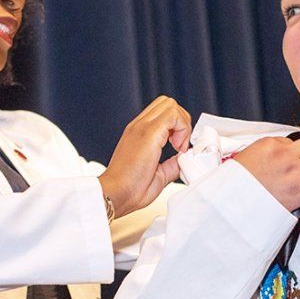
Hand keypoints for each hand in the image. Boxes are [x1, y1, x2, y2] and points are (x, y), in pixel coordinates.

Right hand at [99, 96, 191, 218]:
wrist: (115, 194)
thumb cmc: (129, 189)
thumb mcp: (158, 174)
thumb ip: (172, 164)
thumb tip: (184, 160)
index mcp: (139, 133)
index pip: (162, 113)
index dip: (177, 126)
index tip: (178, 148)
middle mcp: (139, 126)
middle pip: (167, 103)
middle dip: (182, 120)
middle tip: (180, 145)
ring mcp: (141, 127)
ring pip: (171, 105)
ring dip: (182, 123)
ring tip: (178, 147)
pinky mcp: (148, 133)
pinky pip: (173, 115)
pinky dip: (182, 128)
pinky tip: (177, 148)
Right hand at [234, 136, 299, 211]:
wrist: (231, 204)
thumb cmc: (236, 183)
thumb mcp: (247, 156)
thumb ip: (267, 151)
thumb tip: (284, 151)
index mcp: (270, 144)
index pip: (293, 140)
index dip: (294, 151)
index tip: (289, 160)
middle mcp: (284, 156)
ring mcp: (294, 174)